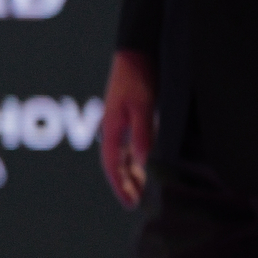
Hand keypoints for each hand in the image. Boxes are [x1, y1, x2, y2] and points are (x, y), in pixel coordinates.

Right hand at [99, 49, 154, 209]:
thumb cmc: (138, 79)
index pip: (113, 166)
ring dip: (132, 173)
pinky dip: (137, 159)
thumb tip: (143, 163)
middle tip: (138, 203)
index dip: (121, 186)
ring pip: (124, 156)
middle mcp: (113, 130)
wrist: (135, 53)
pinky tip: (146, 164)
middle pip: (117, 164)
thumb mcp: (142, 108)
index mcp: (111, 129)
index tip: (131, 204)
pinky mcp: (129, 117)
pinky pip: (131, 145)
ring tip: (144, 190)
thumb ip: (143, 135)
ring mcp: (120, 123)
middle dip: (126, 184)